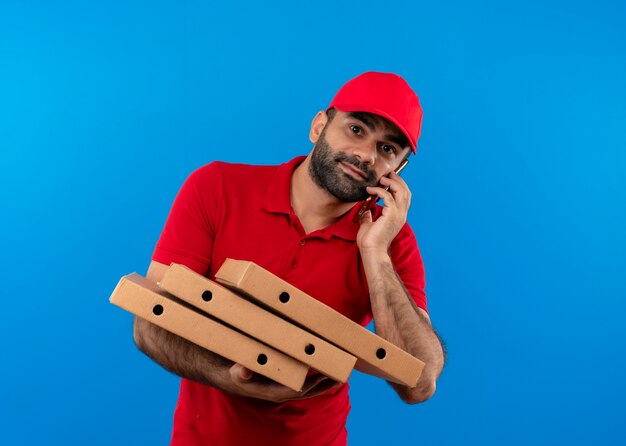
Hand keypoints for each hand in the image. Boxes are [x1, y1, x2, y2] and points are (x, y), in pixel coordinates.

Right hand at [226, 364, 340, 402]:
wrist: (237, 378)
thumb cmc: (239, 374)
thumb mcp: (237, 373)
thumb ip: (241, 372)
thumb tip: (244, 370)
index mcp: (274, 391)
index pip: (296, 390)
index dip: (310, 384)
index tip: (322, 376)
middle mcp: (283, 392)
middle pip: (309, 391)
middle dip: (325, 384)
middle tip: (342, 375)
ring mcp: (287, 388)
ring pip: (312, 388)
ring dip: (327, 382)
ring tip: (344, 374)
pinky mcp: (289, 382)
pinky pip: (309, 383)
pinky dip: (321, 378)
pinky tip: (331, 370)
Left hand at [356, 171, 410, 252]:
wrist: (371, 250)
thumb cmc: (370, 241)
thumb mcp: (369, 224)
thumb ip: (370, 215)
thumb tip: (366, 209)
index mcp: (399, 216)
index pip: (405, 197)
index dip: (399, 185)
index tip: (389, 178)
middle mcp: (401, 214)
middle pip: (406, 192)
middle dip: (398, 180)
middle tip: (388, 174)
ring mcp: (398, 215)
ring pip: (401, 191)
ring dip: (392, 182)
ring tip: (382, 179)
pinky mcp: (391, 215)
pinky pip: (388, 197)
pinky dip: (379, 190)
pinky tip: (371, 190)